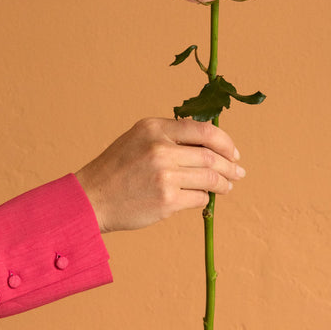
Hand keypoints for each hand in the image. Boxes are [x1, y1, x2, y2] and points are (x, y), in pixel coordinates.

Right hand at [75, 118, 245, 231]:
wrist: (92, 198)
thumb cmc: (117, 170)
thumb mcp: (138, 139)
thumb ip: (169, 136)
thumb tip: (208, 142)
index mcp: (155, 128)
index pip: (203, 130)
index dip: (225, 142)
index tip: (233, 152)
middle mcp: (161, 148)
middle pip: (211, 155)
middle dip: (230, 165)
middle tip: (238, 172)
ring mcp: (165, 175)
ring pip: (210, 178)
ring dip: (223, 183)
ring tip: (227, 186)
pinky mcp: (167, 200)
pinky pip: (199, 198)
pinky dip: (205, 199)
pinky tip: (203, 199)